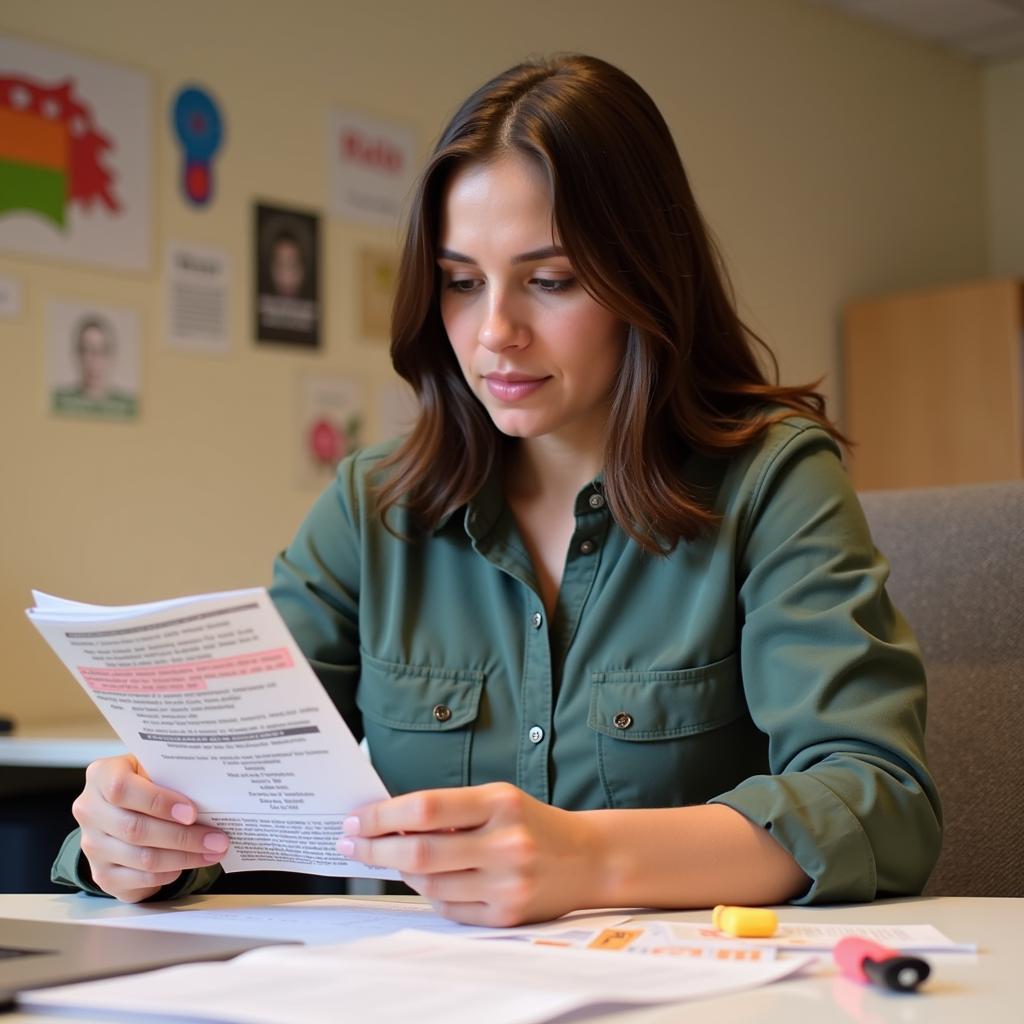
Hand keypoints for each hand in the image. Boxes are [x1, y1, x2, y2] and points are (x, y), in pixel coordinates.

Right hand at [72, 754, 229, 902]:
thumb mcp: (153, 768)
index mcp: (101, 776)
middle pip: (135, 829)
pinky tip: (189, 864)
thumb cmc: (145, 782)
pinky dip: (169, 873)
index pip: (122, 789)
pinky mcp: (102, 874)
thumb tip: (212, 792)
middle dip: (183, 837)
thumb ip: (171, 775)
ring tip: (213, 852)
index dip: (159, 802)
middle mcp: (90, 811)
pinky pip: (140, 879)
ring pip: (142, 858)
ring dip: (184, 857)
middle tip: (217, 839)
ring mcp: (92, 846)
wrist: (120, 808)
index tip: (192, 812)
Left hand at [336, 782, 600, 926]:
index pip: (427, 807)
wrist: (588, 858)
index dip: (383, 815)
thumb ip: (450, 809)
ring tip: (393, 858)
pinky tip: (428, 879)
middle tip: (353, 844)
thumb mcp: (498, 799)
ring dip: (402, 871)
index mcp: (501, 803)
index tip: (356, 819)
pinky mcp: (507, 915)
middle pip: (420, 851)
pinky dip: (430, 894)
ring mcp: (507, 883)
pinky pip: (448, 909)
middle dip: (376, 848)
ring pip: (429, 884)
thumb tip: (389, 821)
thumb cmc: (532, 822)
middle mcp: (506, 843)